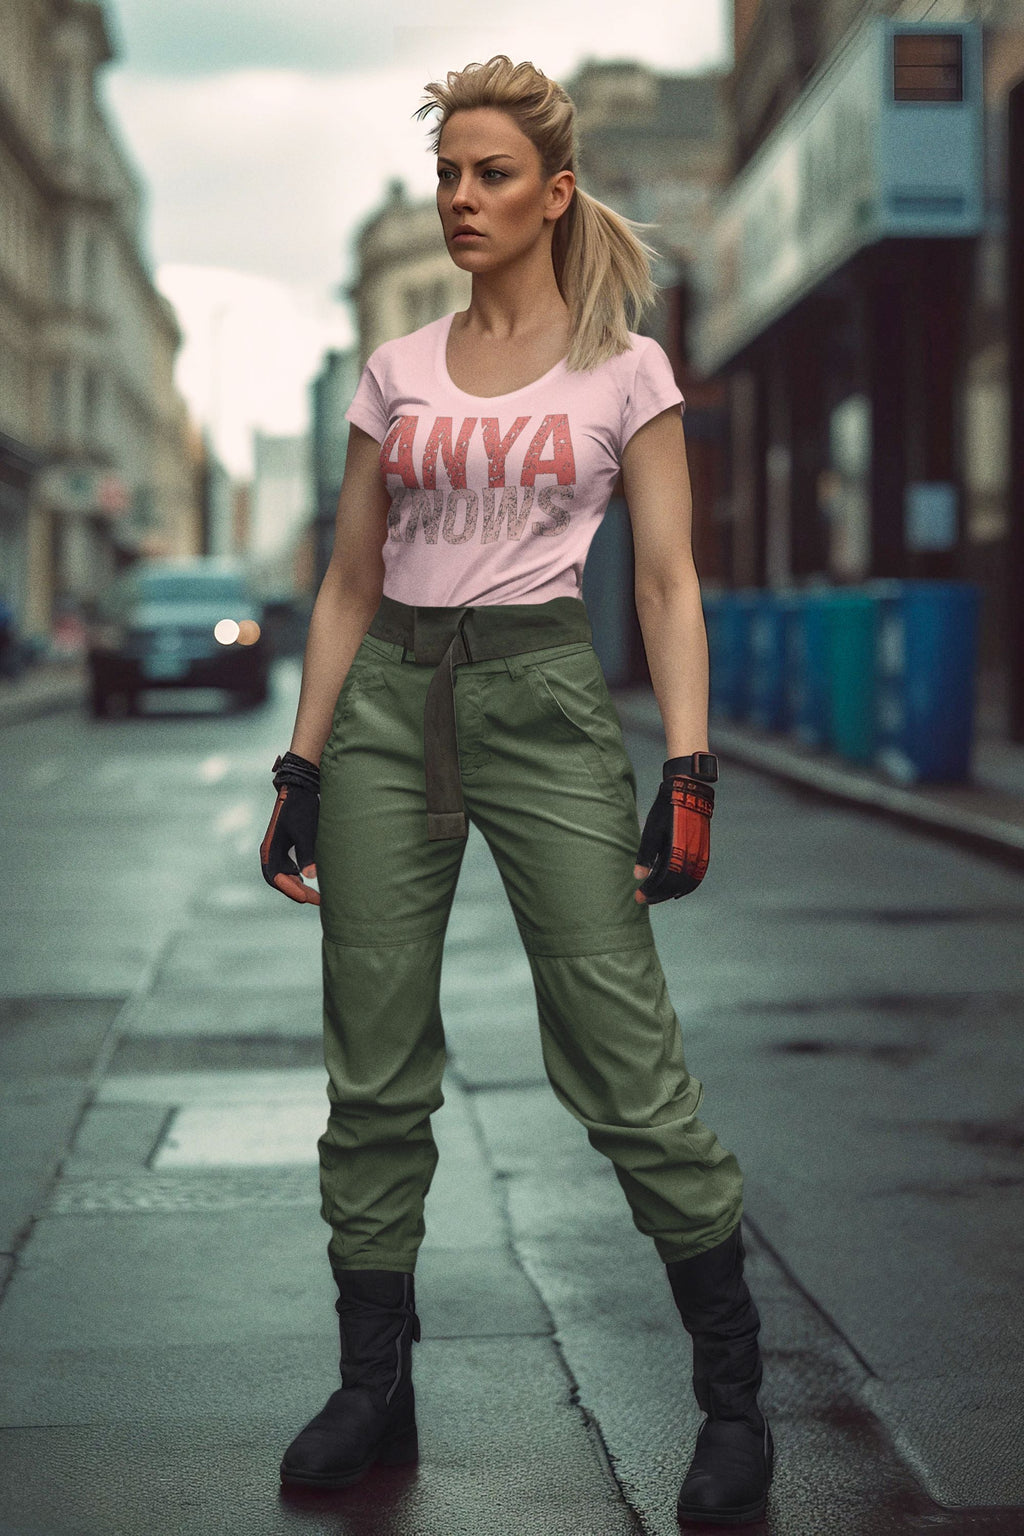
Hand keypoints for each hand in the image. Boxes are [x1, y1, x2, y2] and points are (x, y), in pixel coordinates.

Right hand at [260, 752, 320, 904]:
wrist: (301, 788)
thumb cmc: (301, 808)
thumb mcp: (305, 832)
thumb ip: (307, 854)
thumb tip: (310, 877)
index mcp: (270, 849)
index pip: (276, 877)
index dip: (291, 889)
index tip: (306, 897)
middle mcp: (271, 851)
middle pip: (280, 880)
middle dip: (297, 892)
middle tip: (318, 900)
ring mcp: (279, 849)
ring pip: (286, 875)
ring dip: (299, 886)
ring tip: (317, 895)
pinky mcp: (288, 846)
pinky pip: (290, 868)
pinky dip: (300, 877)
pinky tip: (313, 882)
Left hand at [634, 773, 713, 904]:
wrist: (688, 793)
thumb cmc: (666, 812)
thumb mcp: (651, 831)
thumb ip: (646, 856)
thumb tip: (638, 877)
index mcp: (676, 853)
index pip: (663, 882)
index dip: (650, 892)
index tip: (639, 897)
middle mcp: (691, 857)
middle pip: (675, 886)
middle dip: (659, 895)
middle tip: (645, 899)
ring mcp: (700, 856)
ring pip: (687, 884)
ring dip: (672, 892)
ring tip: (658, 896)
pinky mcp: (704, 852)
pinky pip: (697, 876)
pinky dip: (687, 886)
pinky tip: (676, 889)